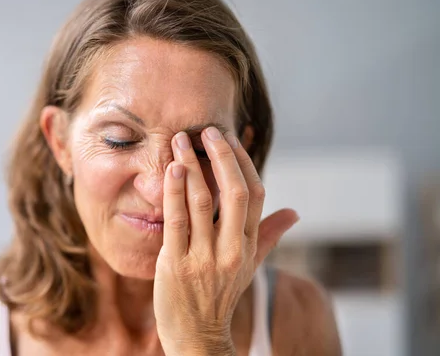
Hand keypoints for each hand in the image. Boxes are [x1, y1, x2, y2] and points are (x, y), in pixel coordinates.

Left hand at [153, 127, 297, 355]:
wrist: (197, 337)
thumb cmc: (221, 295)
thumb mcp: (249, 266)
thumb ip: (269, 235)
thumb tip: (294, 212)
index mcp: (249, 246)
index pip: (256, 195)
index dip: (242, 163)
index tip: (227, 139)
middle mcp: (231, 250)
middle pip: (235, 192)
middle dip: (220, 156)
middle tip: (206, 130)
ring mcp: (204, 257)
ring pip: (202, 201)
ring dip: (192, 166)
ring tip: (181, 140)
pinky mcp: (176, 264)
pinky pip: (176, 220)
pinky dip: (174, 192)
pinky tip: (171, 170)